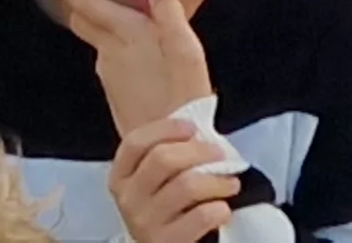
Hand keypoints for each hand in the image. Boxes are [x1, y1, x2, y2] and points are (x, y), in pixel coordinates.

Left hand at [49, 0, 212, 136]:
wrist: (165, 144)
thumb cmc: (182, 94)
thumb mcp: (186, 49)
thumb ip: (169, 15)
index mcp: (125, 33)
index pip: (87, 3)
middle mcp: (108, 51)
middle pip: (83, 19)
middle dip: (79, 0)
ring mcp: (108, 73)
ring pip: (97, 39)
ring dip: (101, 23)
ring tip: (120, 13)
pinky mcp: (113, 91)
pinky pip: (108, 58)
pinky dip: (114, 45)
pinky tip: (136, 50)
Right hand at [105, 117, 237, 242]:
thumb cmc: (166, 212)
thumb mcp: (156, 183)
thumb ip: (168, 156)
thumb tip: (201, 132)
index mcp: (120, 177)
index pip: (136, 142)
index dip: (166, 129)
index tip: (193, 128)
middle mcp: (128, 199)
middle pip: (163, 159)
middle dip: (199, 151)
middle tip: (221, 155)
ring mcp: (144, 223)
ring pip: (186, 185)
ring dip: (216, 180)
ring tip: (231, 183)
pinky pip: (200, 216)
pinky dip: (218, 209)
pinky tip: (223, 209)